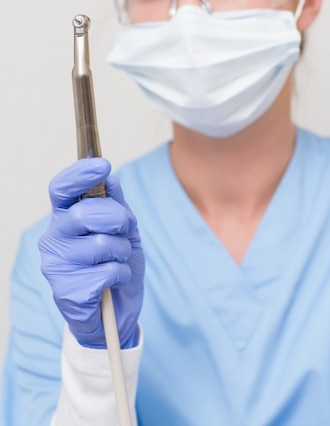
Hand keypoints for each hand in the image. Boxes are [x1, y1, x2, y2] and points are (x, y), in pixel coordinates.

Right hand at [39, 158, 143, 348]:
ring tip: (117, 261)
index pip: (61, 189)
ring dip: (122, 252)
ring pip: (101, 244)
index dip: (79, 175)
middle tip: (125, 229)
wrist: (115, 313)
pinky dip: (121, 275)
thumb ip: (116, 204)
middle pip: (86, 214)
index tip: (103, 165)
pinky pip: (108, 272)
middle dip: (117, 219)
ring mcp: (56, 266)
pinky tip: (113, 283)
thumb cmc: (115, 264)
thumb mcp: (122, 229)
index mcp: (64, 218)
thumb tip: (111, 179)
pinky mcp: (66, 292)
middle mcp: (53, 239)